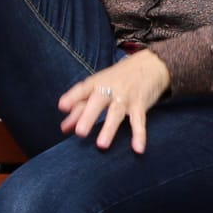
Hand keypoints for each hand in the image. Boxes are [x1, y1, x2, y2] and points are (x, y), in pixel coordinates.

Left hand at [57, 50, 171, 154]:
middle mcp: (110, 89)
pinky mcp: (140, 104)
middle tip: (80, 133)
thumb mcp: (98, 87)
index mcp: (96, 83)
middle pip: (98, 102)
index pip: (82, 89)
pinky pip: (139, 121)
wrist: (150, 64)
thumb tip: (64, 128)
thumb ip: (79, 106)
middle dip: (89, 116)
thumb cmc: (118, 79)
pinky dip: (139, 135)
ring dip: (109, 129)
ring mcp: (126, 97)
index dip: (72, 97)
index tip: (62, 107)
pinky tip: (138, 148)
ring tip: (102, 145)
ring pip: (116, 113)